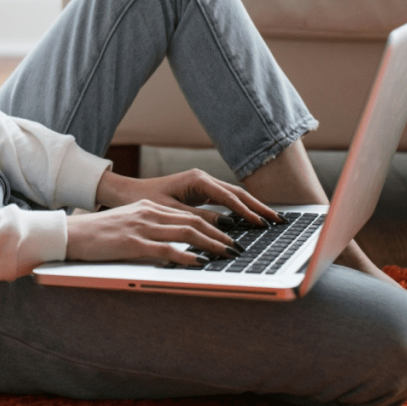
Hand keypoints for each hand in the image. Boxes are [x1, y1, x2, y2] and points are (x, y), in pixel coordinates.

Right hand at [66, 199, 239, 265]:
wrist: (72, 234)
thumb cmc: (98, 234)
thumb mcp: (128, 225)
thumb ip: (150, 229)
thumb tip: (174, 244)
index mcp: (149, 207)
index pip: (188, 215)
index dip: (212, 225)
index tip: (229, 236)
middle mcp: (149, 213)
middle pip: (193, 222)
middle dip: (219, 235)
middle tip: (237, 247)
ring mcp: (141, 227)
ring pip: (185, 233)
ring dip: (210, 244)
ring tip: (227, 254)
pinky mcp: (133, 243)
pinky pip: (166, 249)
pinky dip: (186, 256)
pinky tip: (200, 262)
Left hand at [95, 168, 282, 228]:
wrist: (127, 193)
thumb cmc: (145, 201)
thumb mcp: (171, 212)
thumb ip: (198, 219)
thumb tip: (225, 226)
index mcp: (197, 180)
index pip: (229, 197)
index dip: (247, 212)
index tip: (262, 224)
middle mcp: (203, 179)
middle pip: (238, 193)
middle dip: (259, 207)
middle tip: (278, 221)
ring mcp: (203, 184)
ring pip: (234, 196)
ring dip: (252, 208)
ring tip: (271, 221)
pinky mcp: (201, 192)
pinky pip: (226, 201)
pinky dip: (240, 209)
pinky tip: (251, 220)